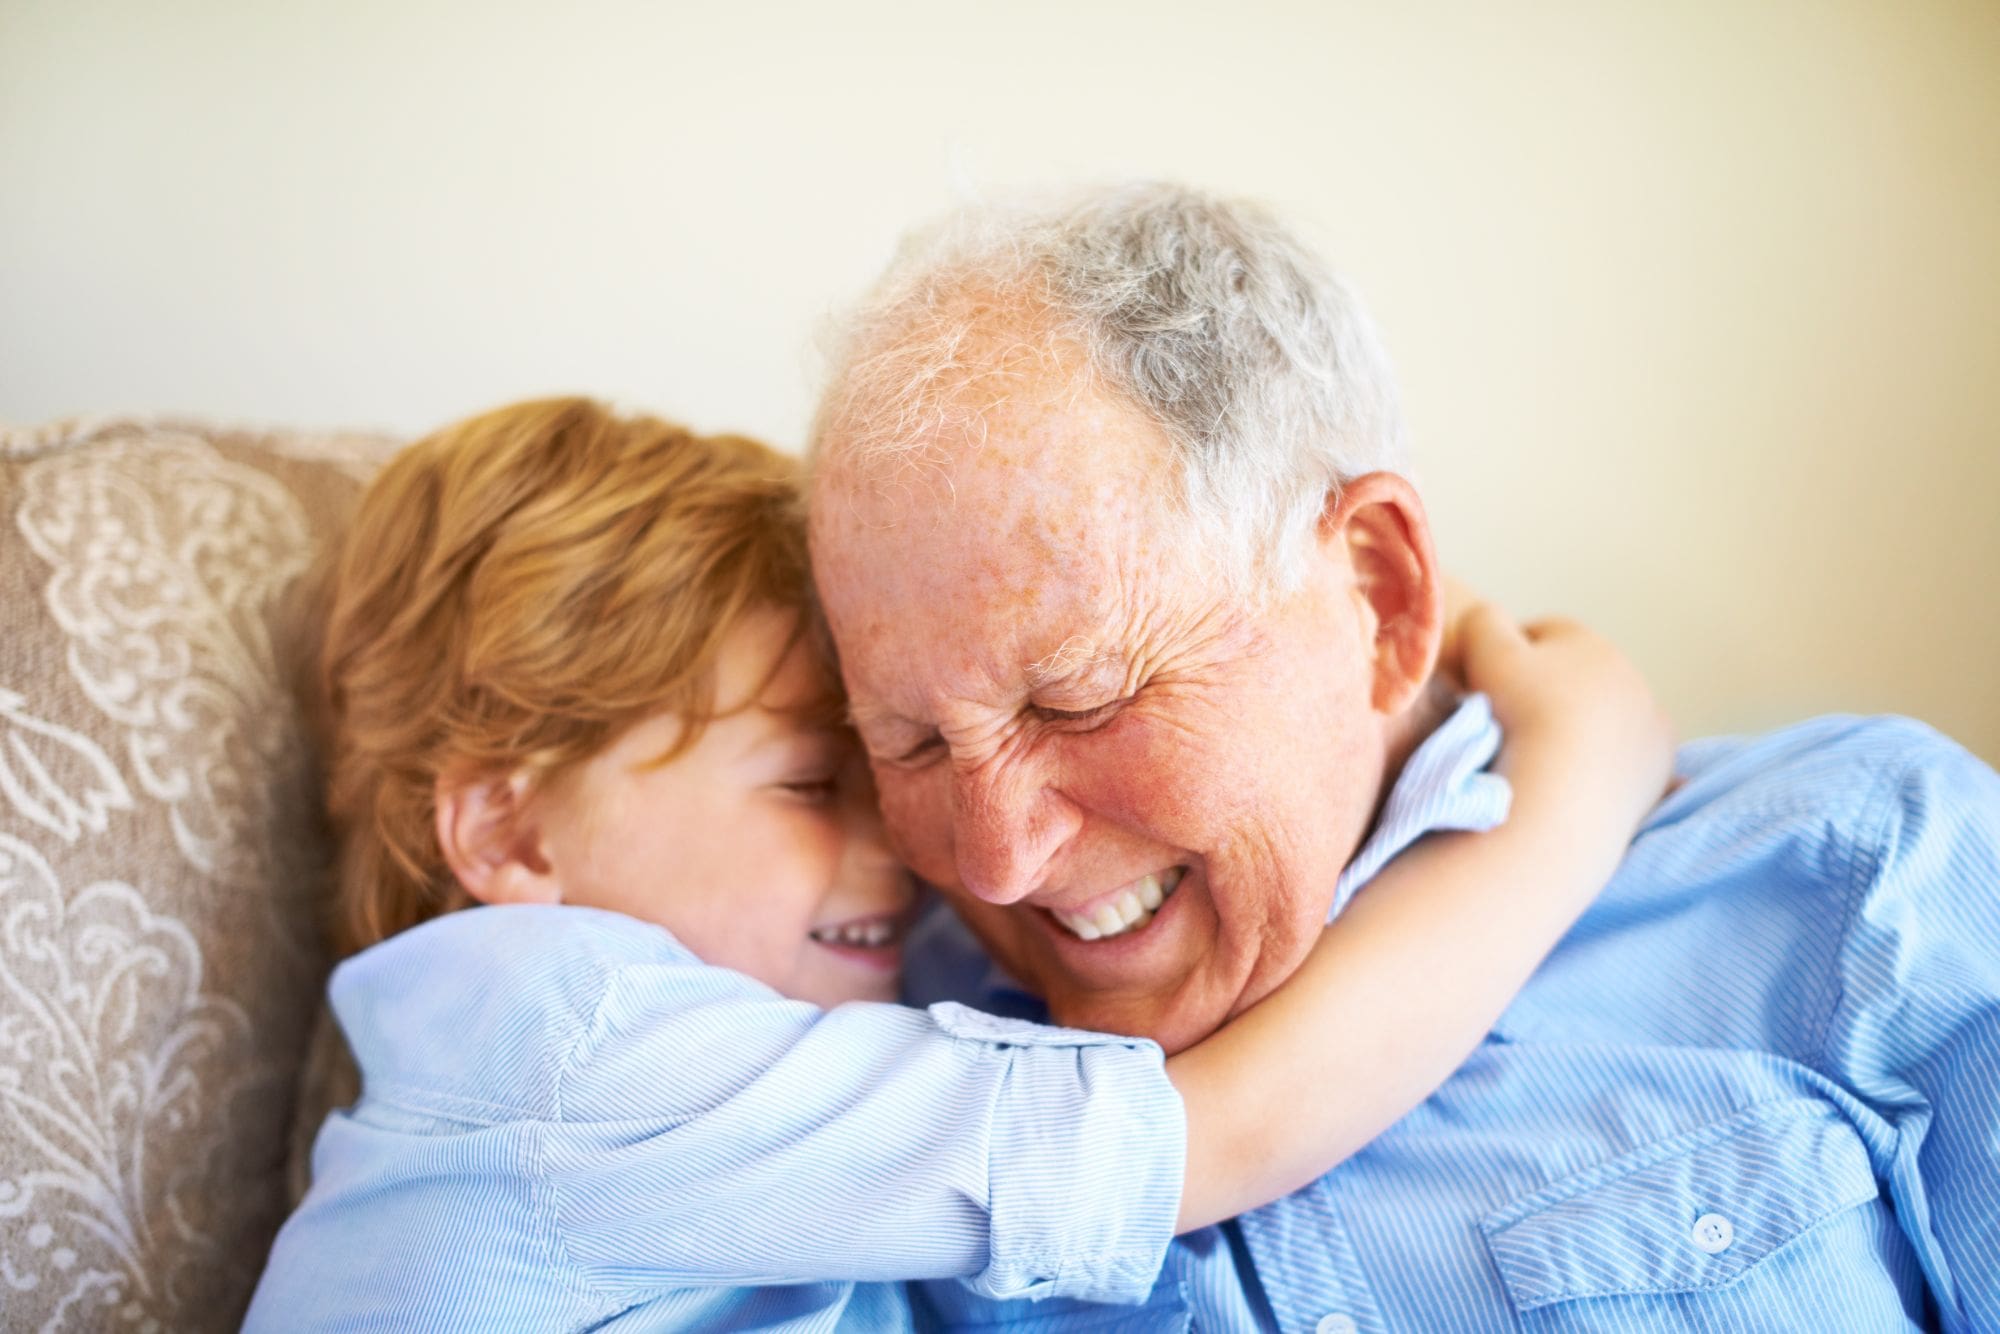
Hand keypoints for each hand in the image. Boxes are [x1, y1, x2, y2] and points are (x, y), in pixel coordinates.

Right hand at [1456, 601, 1676, 826]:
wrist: (1563, 798)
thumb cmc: (1520, 717)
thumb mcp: (1483, 651)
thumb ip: (1482, 620)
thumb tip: (1489, 620)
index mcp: (1590, 644)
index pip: (1544, 633)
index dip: (1510, 653)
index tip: (1488, 684)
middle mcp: (1631, 678)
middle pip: (1581, 676)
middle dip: (1551, 690)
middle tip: (1514, 723)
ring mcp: (1651, 727)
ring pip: (1607, 717)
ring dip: (1581, 727)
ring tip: (1546, 756)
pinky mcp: (1660, 771)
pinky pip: (1627, 759)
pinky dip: (1606, 764)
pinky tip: (1579, 781)